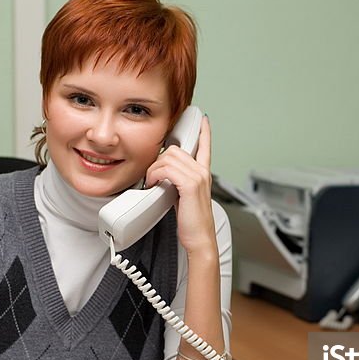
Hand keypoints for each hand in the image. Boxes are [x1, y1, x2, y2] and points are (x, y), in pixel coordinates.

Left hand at [143, 115, 216, 257]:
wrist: (199, 240)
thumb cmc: (191, 223)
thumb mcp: (184, 197)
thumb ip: (178, 182)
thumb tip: (162, 176)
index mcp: (203, 174)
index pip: (205, 146)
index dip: (204, 132)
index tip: (203, 120)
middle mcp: (202, 172)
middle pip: (175, 149)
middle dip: (158, 160)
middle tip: (152, 177)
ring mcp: (198, 177)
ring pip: (168, 157)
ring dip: (154, 169)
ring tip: (152, 183)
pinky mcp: (191, 184)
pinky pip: (166, 169)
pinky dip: (155, 175)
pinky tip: (154, 185)